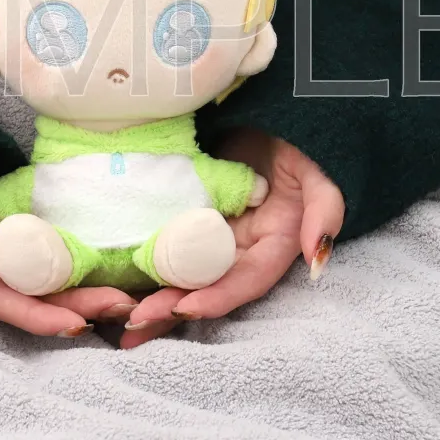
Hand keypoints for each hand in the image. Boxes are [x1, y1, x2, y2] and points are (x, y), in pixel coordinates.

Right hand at [0, 152, 139, 336]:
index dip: (38, 317)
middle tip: (121, 306)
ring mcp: (5, 244)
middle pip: (34, 296)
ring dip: (84, 287)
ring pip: (49, 276)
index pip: (3, 302)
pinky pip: (52, 247)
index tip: (77, 325)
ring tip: (126, 291)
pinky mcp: (22, 224)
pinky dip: (78, 257)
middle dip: (77, 305)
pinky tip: (109, 260)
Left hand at [121, 129, 344, 348]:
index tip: (183, 309)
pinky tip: (113, 281)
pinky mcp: (187, 219)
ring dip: (152, 298)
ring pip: (181, 275)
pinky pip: (165, 247)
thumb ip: (325, 210)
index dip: (216, 297)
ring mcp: (212, 236)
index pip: (245, 280)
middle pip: (206, 287)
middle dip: (172, 308)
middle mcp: (240, 249)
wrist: (270, 118)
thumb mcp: (317, 173)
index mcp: (272, 246)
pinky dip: (142, 267)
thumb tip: (317, 260)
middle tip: (136, 321)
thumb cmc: (298, 143)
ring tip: (115, 316)